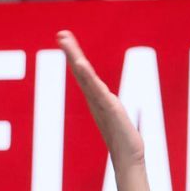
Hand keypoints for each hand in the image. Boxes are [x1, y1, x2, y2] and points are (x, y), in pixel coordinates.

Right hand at [58, 30, 145, 168]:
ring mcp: (101, 103)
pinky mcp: (110, 110)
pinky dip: (88, 77)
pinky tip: (81, 65)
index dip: (73, 55)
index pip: (82, 72)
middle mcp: (95, 98)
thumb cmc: (122, 138)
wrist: (128, 156)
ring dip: (76, 59)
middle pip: (80, 71)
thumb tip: (105, 99)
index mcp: (95, 97)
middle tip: (61, 34)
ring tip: (67, 43)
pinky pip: (97, 90)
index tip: (64, 36)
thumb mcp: (113, 116)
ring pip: (86, 78)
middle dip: (71, 52)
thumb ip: (107, 105)